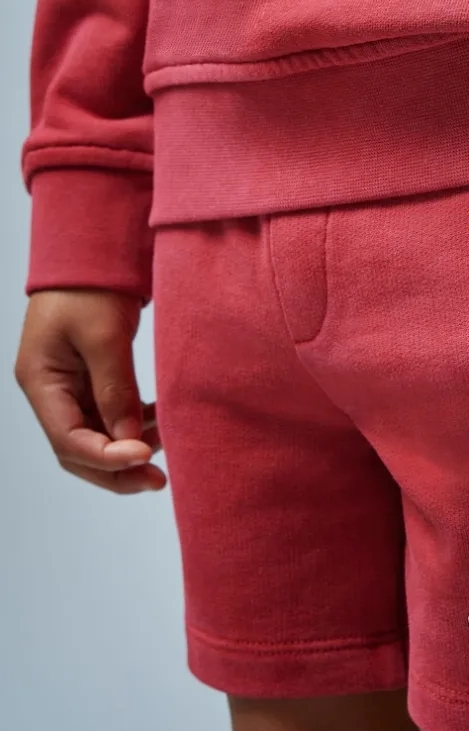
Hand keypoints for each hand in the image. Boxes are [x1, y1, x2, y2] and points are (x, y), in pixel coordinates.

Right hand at [13, 289, 165, 492]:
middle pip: (78, 450)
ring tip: (167, 444)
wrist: (92, 249)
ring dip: (128, 446)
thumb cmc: (90, 285)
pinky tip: (160, 422)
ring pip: (95, 436)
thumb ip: (116, 389)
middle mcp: (50, 391)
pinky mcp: (89, 379)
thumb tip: (130, 441)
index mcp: (40, 381)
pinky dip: (133, 424)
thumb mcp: (104, 335)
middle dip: (117, 469)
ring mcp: (68, 386)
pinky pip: (108, 415)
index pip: (69, 440)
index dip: (107, 457)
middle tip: (158, 480)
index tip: (145, 457)